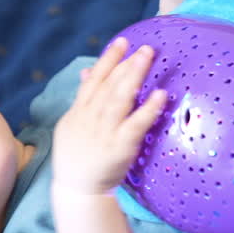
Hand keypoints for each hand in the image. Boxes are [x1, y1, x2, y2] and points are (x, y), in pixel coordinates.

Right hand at [52, 37, 168, 195]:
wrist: (77, 190)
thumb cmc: (79, 157)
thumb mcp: (73, 125)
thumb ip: (83, 100)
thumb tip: (87, 72)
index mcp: (79, 112)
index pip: (94, 80)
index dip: (108, 60)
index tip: (122, 42)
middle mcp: (90, 119)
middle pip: (108, 86)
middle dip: (126, 64)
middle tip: (144, 48)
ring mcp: (104, 133)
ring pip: (119, 99)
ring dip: (134, 77)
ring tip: (148, 59)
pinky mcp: (119, 148)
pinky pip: (135, 125)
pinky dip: (148, 109)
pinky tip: (160, 95)